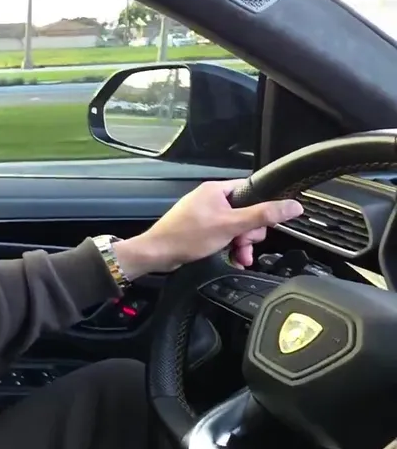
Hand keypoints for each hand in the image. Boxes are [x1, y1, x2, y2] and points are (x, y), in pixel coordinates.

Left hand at [114, 180, 303, 278]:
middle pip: (247, 212)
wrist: (157, 253)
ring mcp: (205, 214)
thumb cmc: (187, 236)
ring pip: (237, 227)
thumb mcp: (231, 225)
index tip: (264, 224)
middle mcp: (211, 199)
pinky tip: (234, 258)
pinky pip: (224, 235)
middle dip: (250, 232)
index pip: (252, 191)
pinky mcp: (201, 229)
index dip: (262, 208)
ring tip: (239, 255)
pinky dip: (231, 247)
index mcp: (217, 190)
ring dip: (242, 243)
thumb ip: (263, 215)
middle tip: (244, 243)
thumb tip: (292, 206)